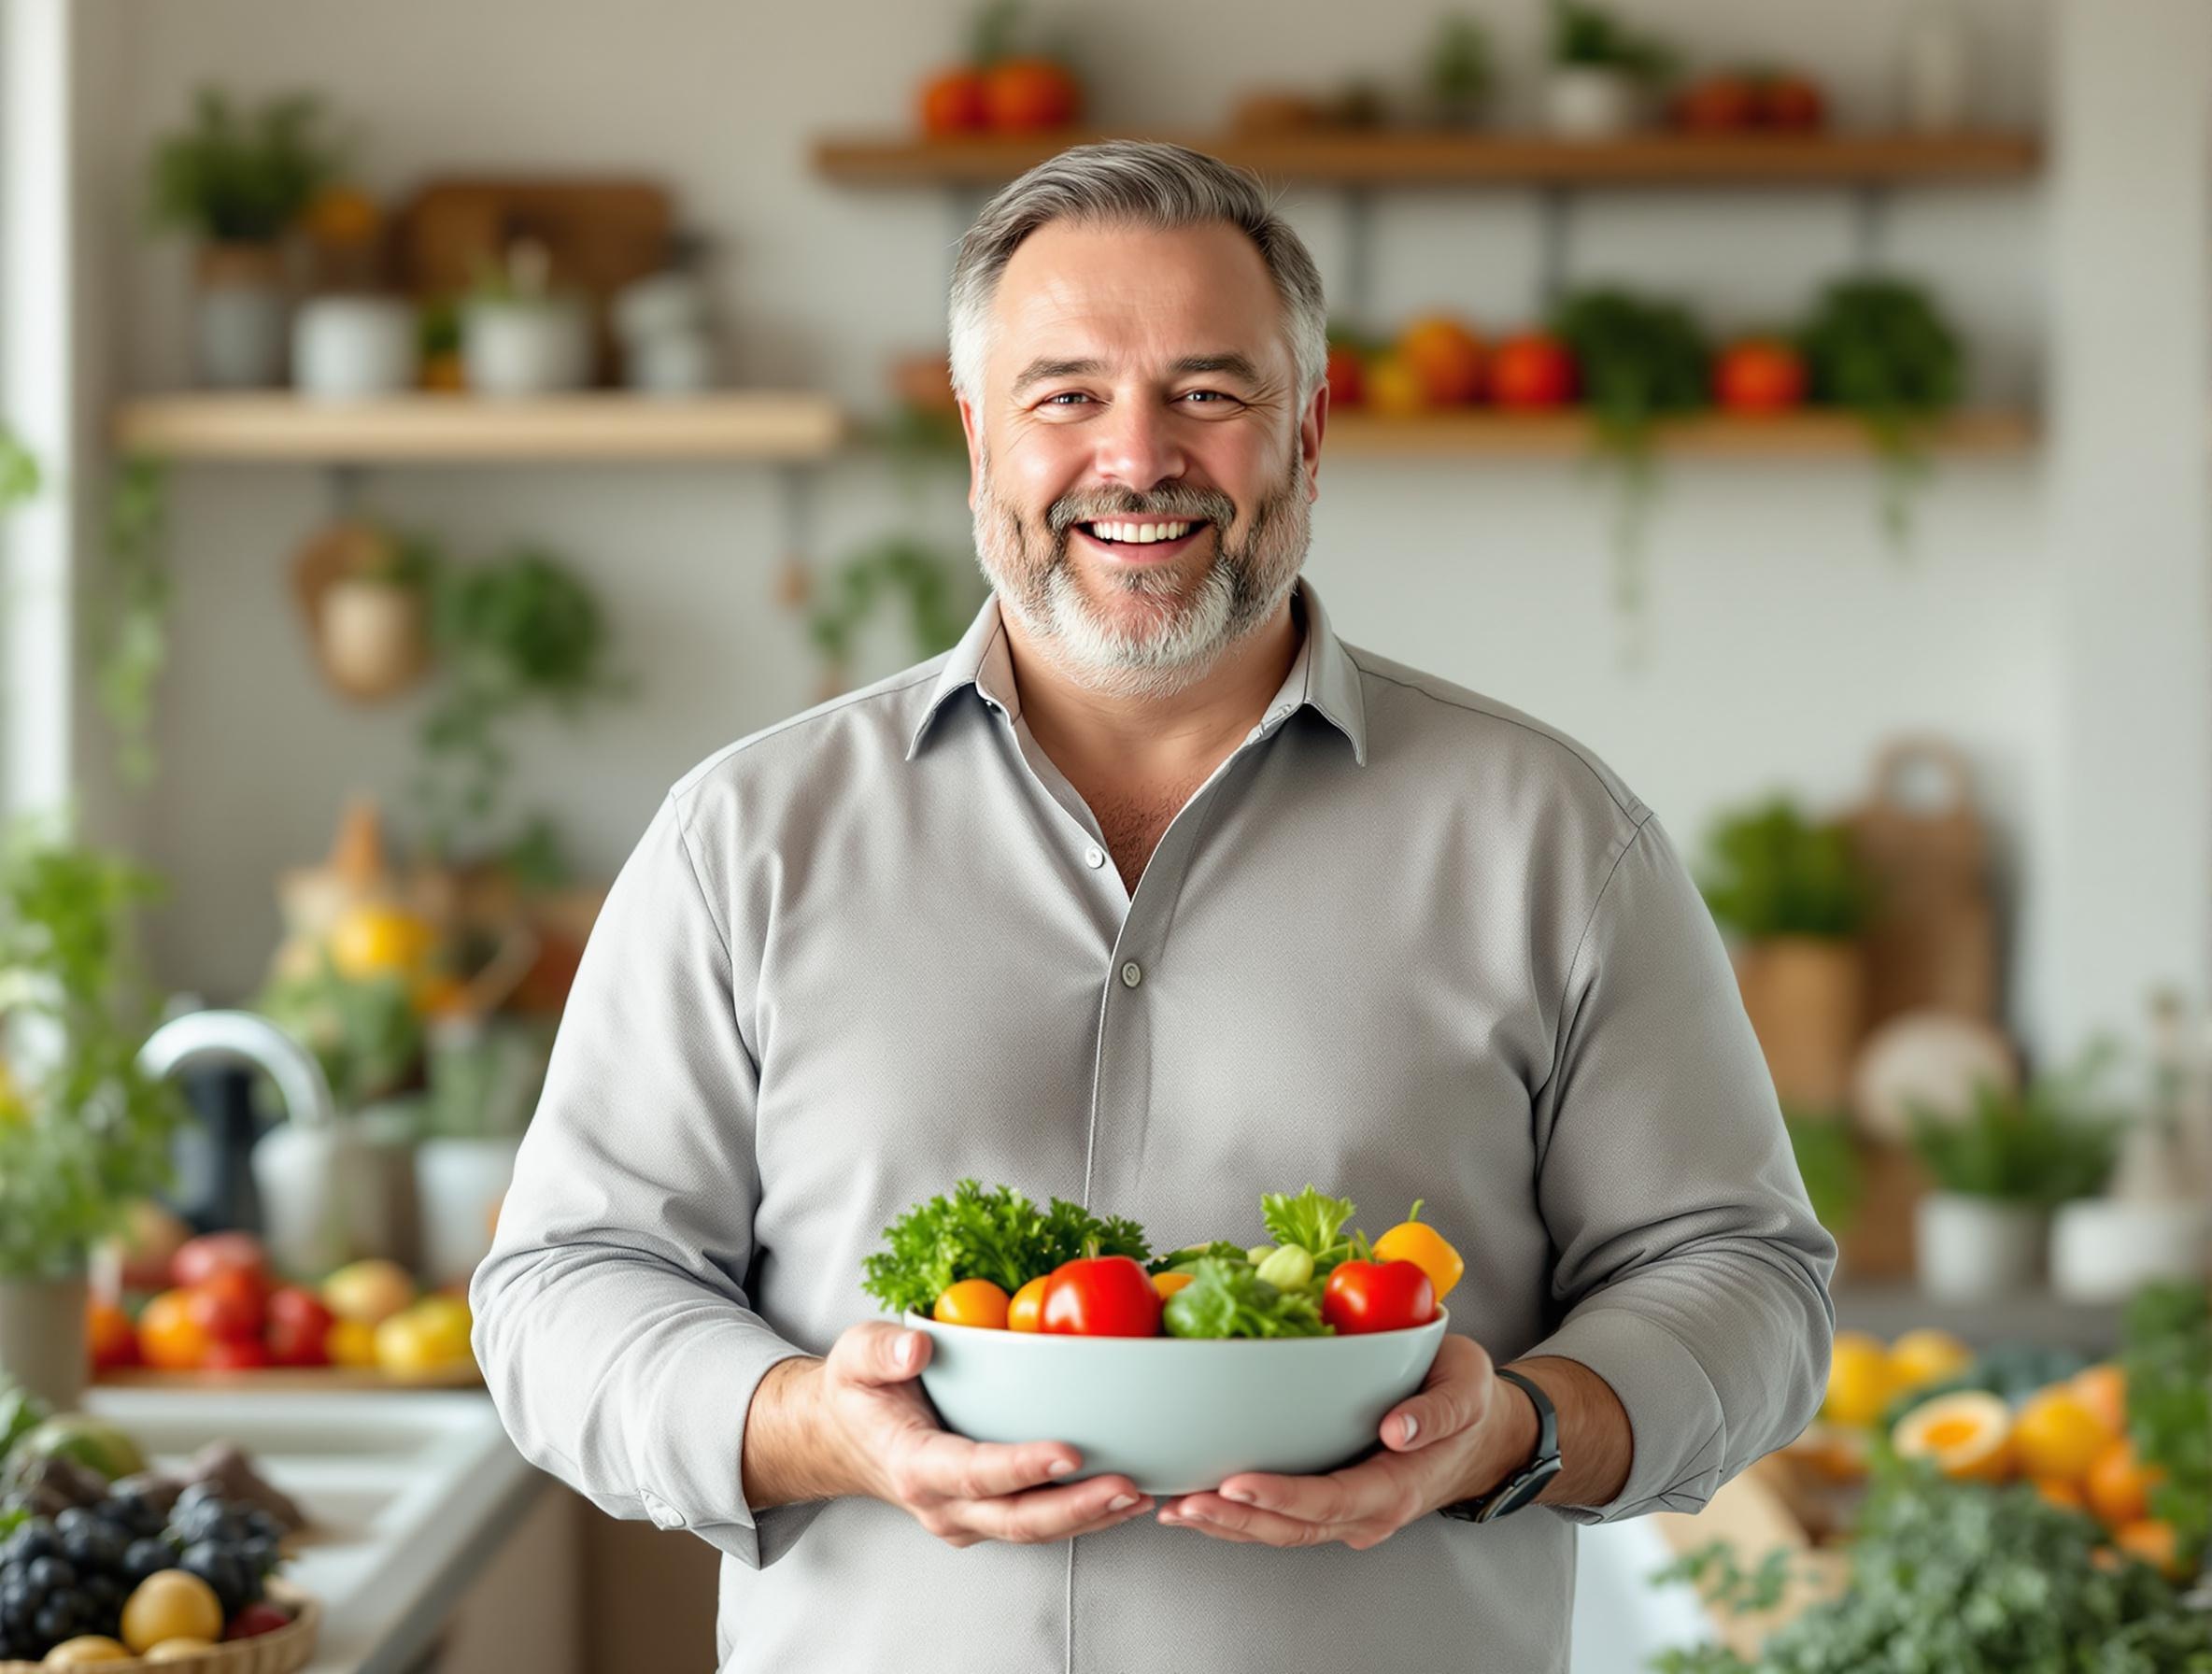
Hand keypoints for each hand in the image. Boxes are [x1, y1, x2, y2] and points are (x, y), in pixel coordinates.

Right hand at [819, 1320, 1155, 1547]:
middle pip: (1018, 1519)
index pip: (973, 1472)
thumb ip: (882, 1351)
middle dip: (1078, 1508)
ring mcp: (967, 1518)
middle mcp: (943, 1505)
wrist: (845, 1439)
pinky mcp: (987, 1516)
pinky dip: (1083, 1515)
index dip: (1023, 1466)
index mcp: (913, 1465)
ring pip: (1035, 1530)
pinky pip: (1038, 1524)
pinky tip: (1122, 1497)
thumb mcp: (854, 1356)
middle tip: (1130, 1486)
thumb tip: (918, 1349)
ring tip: (1143, 1494)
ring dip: (1091, 1517)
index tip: (1070, 1451)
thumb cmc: (857, 1393)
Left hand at [1154, 1334, 1535, 1548]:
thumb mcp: (1468, 1388)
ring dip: (1228, 1524)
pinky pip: (1283, 1518)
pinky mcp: (1332, 1500)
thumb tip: (1398, 1429)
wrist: (1483, 1432)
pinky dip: (1240, 1516)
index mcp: (1399, 1484)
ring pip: (1283, 1530)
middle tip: (1185, 1502)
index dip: (1283, 1497)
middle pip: (1296, 1526)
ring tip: (1176, 1508)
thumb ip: (1438, 1410)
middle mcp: (1369, 1510)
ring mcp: (1349, 1511)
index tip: (1237, 1485)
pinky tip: (1199, 1503)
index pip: (1334, 1499)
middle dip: (1237, 1518)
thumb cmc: (1469, 1400)